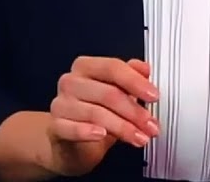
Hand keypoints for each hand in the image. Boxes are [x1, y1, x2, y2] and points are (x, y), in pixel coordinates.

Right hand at [46, 56, 160, 176]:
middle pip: (108, 93)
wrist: (66, 141)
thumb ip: (130, 77)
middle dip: (134, 112)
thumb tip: (144, 68)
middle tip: (151, 125)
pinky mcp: (55, 126)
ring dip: (123, 127)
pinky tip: (102, 135)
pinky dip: (88, 132)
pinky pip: (72, 128)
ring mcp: (61, 104)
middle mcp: (71, 82)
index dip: (136, 82)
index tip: (153, 95)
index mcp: (86, 67)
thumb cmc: (92, 112)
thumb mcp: (115, 92)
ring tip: (139, 137)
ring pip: (96, 113)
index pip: (112, 68)